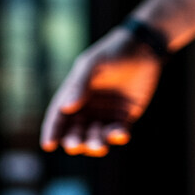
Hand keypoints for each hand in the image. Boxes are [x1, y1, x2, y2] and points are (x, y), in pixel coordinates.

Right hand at [40, 26, 164, 156]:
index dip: (52, 131)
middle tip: (76, 145)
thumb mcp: (94, 63)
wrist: (145, 49)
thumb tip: (66, 108)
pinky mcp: (125, 117)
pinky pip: (118, 133)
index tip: (49, 146)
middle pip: (75, 131)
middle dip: (74, 141)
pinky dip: (118, 136)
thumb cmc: (115, 52)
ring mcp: (106, 113)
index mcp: (74, 92)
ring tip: (100, 145)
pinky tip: (122, 133)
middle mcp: (88, 106)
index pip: (59, 115)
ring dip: (96, 143)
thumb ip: (80, 84)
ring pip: (96, 136)